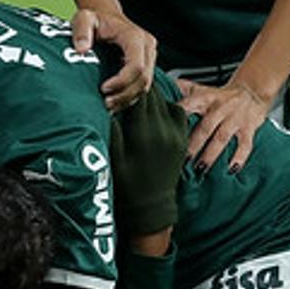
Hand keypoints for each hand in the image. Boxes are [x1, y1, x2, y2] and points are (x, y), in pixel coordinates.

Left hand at [71, 9, 155, 111]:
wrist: (107, 16)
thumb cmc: (96, 19)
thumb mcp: (84, 18)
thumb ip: (81, 31)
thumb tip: (81, 49)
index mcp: (135, 36)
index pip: (137, 66)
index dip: (122, 81)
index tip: (103, 89)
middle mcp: (147, 47)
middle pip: (144, 79)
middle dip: (125, 95)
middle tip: (105, 104)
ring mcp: (150, 56)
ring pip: (146, 86)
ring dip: (128, 99)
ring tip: (108, 106)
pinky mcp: (147, 65)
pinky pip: (143, 85)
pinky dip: (130, 97)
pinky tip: (114, 102)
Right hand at [109, 88, 191, 234]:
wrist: (152, 208)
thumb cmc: (128, 187)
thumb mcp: (114, 158)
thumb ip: (112, 130)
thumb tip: (107, 105)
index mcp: (143, 134)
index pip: (137, 96)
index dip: (125, 85)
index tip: (116, 80)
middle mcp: (163, 130)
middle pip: (152, 95)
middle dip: (137, 88)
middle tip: (125, 83)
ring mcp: (176, 134)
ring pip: (165, 100)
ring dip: (151, 96)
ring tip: (137, 95)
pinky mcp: (182, 138)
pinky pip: (178, 111)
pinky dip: (166, 105)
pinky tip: (155, 110)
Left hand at [175, 78, 272, 172]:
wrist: (251, 91)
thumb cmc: (222, 95)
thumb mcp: (202, 89)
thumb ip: (182, 89)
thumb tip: (161, 86)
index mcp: (206, 98)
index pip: (190, 104)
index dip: (180, 113)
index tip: (168, 127)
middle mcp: (220, 108)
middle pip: (205, 127)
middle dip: (193, 144)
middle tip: (182, 160)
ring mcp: (234, 119)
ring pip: (221, 138)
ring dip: (211, 154)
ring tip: (201, 168)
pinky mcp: (248, 128)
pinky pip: (245, 144)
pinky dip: (239, 157)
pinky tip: (232, 169)